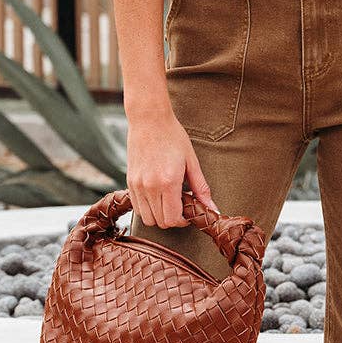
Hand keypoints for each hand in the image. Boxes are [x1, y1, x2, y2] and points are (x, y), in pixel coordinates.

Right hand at [126, 111, 219, 227]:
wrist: (149, 120)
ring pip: (147, 218)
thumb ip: (201, 189)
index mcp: (168, 182)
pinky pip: (137, 207)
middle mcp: (150, 187)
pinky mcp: (129, 182)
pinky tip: (157, 195)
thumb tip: (212, 209)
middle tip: (180, 205)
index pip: (173, 219)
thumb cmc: (173, 137)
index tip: (188, 212)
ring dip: (159, 216)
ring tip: (168, 200)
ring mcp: (137, 185)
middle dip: (173, 219)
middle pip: (160, 222)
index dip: (183, 221)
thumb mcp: (191, 162)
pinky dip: (147, 208)